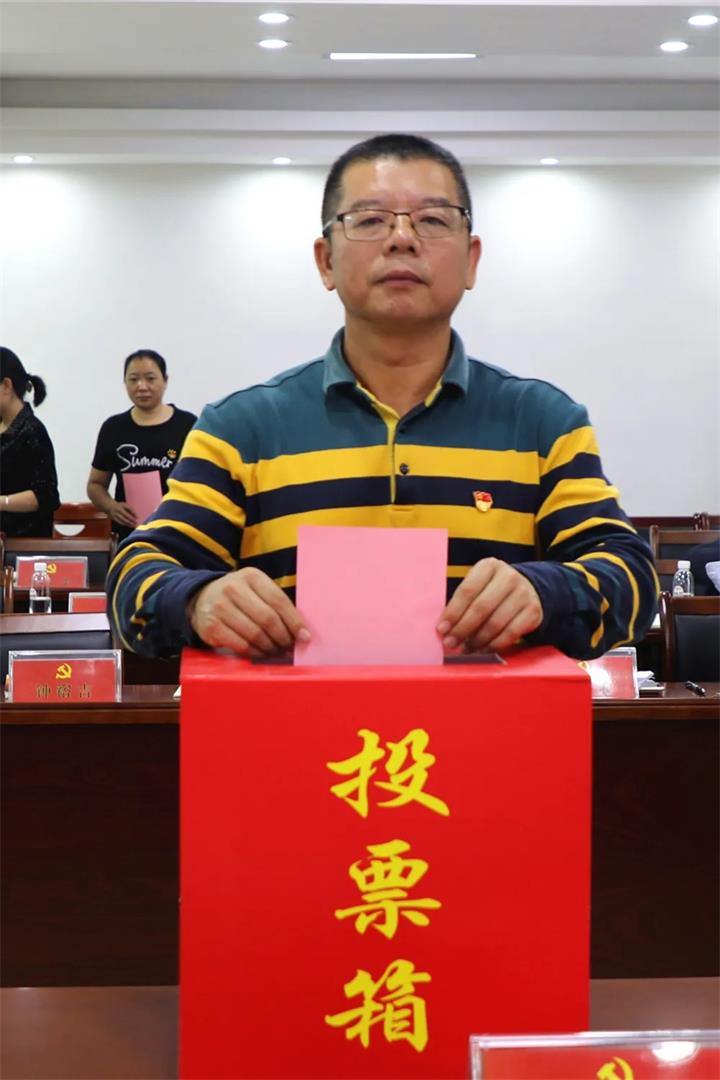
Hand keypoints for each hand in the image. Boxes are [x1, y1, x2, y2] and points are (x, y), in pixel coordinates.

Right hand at [111, 501, 137, 528]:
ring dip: (128, 523)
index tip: (137, 517)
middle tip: (136, 523)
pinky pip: (120, 522)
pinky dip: (125, 524)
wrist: (109, 506)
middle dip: (131, 520)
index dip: (133, 513)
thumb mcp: (124, 505)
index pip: (129, 509)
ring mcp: (115, 514)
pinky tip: (129, 525)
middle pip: (125, 515)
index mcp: (121, 506)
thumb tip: (135, 515)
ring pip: (122, 520)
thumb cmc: (119, 506)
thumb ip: (130, 509)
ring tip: (134, 525)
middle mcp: (118, 510)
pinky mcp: (113, 518)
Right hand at [188, 567, 310, 656]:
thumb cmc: (239, 598)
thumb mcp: (256, 591)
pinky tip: (262, 653)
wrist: (202, 599)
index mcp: (251, 576)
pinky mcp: (211, 626)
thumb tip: (302, 633)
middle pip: (268, 619)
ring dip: (271, 648)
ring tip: (278, 652)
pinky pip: (240, 645)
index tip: (304, 637)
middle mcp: (233, 588)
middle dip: (283, 638)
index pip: (279, 601)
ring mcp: (220, 607)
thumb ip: (277, 606)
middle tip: (290, 648)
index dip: (294, 622)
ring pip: (255, 634)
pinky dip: (255, 653)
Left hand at [437, 558, 542, 653]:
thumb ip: (461, 602)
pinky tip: (482, 650)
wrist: (527, 589)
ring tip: (465, 648)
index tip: (441, 629)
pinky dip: (493, 645)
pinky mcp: (533, 612)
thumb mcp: (478, 585)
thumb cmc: (492, 590)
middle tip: (450, 643)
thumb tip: (444, 629)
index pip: (467, 591)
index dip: (453, 612)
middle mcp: (508, 577)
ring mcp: (523, 594)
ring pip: (496, 623)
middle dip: (463, 629)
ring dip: (477, 640)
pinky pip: (511, 633)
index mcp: (489, 566)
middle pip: (481, 607)